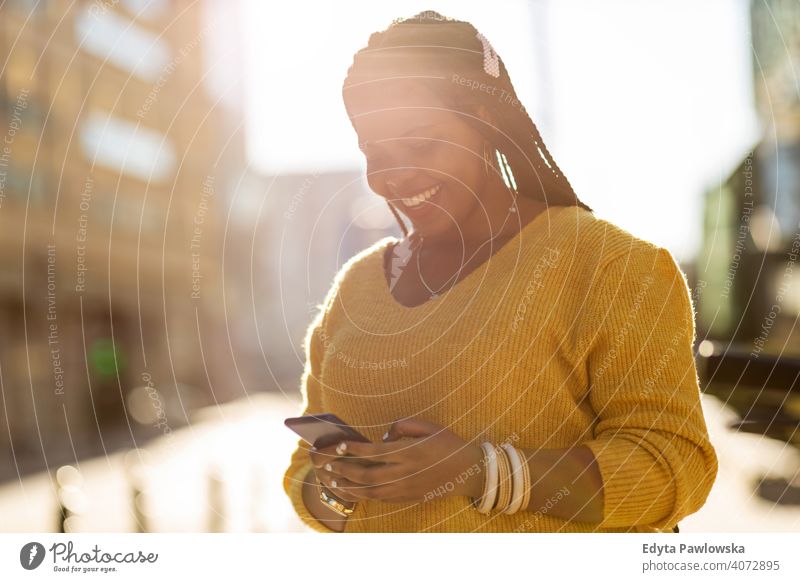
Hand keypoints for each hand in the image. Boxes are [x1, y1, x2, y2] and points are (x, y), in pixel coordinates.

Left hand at [309, 417, 484, 503]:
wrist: (468, 471)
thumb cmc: (448, 444)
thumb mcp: (429, 426)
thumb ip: (404, 425)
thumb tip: (384, 435)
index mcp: (410, 452)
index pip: (375, 452)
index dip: (355, 449)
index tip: (340, 445)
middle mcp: (406, 473)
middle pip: (368, 474)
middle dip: (345, 469)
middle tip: (327, 464)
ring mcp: (407, 488)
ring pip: (371, 491)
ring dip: (349, 486)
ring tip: (332, 480)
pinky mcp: (408, 498)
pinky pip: (381, 499)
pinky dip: (363, 496)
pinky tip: (351, 491)